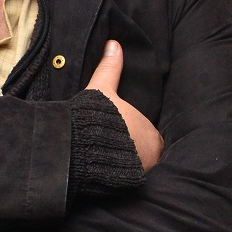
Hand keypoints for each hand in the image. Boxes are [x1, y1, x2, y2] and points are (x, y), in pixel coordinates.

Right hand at [85, 40, 163, 170]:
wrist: (80, 149)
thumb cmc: (96, 118)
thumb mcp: (102, 90)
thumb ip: (110, 68)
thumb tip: (114, 44)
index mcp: (150, 132)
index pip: (151, 135)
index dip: (138, 134)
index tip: (124, 134)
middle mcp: (151, 154)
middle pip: (147, 153)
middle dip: (135, 150)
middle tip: (117, 147)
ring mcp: (141, 172)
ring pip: (139, 166)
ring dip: (130, 164)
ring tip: (111, 160)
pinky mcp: (127, 186)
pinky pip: (128, 180)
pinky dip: (121, 176)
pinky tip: (108, 172)